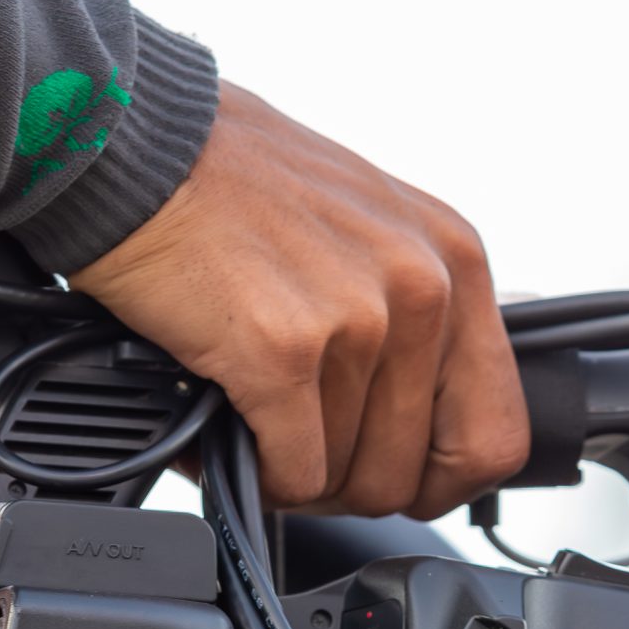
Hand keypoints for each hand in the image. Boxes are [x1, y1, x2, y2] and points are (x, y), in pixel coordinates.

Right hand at [69, 83, 528, 517]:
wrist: (133, 144)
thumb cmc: (230, 181)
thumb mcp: (364, 227)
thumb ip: (408, 312)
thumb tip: (420, 415)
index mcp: (454, 260)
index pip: (495, 433)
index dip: (440, 481)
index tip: (396, 480)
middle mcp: (422, 287)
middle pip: (410, 473)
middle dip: (347, 484)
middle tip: (298, 453)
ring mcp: (357, 320)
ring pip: (344, 478)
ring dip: (291, 472)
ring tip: (253, 421)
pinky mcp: (284, 350)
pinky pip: (292, 475)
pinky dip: (253, 473)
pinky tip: (227, 429)